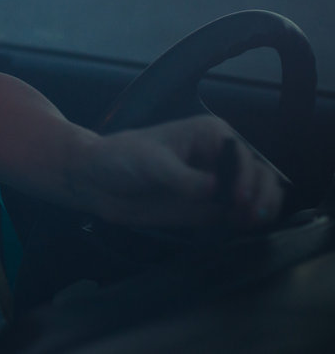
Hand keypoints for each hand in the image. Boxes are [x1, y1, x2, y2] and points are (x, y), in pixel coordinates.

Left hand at [73, 115, 284, 228]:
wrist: (97, 181)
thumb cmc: (121, 158)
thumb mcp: (150, 163)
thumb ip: (182, 178)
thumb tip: (214, 190)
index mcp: (210, 135)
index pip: (243, 155)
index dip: (246, 176)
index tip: (237, 198)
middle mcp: (220, 157)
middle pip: (259, 174)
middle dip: (262, 193)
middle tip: (249, 214)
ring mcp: (217, 183)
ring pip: (256, 194)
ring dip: (261, 208)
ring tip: (248, 221)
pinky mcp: (209, 206)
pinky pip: (239, 214)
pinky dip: (247, 220)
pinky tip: (240, 225)